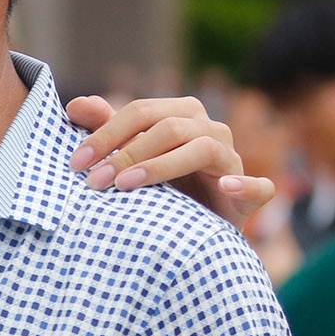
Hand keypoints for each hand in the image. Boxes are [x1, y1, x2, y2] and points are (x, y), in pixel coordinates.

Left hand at [66, 95, 273, 226]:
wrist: (195, 230)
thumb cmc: (159, 187)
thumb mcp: (130, 159)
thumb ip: (106, 130)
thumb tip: (75, 105)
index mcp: (181, 115)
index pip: (140, 112)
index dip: (106, 133)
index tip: (76, 162)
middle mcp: (210, 130)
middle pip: (168, 127)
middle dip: (127, 152)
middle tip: (94, 181)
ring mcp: (233, 159)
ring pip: (203, 148)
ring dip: (162, 167)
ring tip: (126, 185)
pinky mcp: (253, 193)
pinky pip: (259, 186)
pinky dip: (245, 185)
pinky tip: (225, 187)